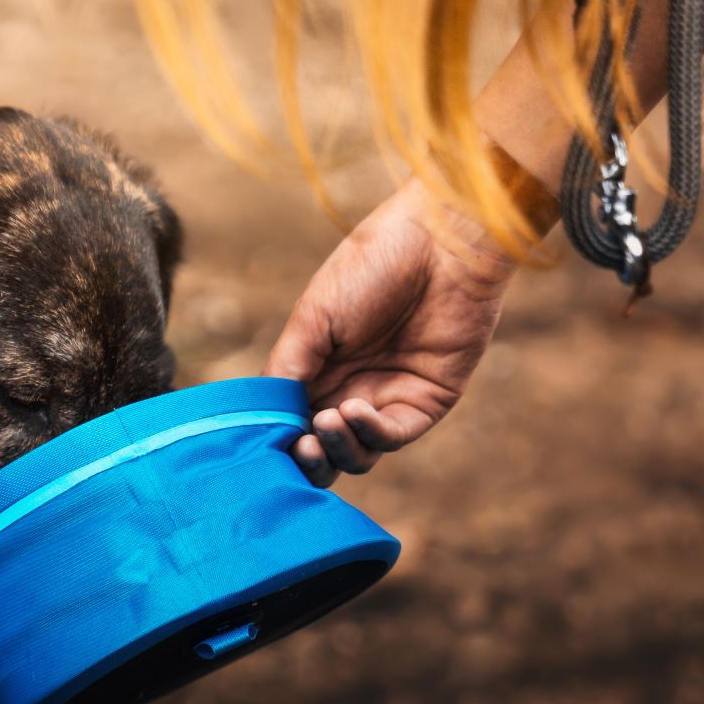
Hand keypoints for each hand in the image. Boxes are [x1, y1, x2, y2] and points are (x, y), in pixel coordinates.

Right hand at [263, 179, 517, 485]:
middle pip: (323, 448)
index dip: (278, 439)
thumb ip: (287, 368)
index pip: (291, 420)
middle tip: (300, 447)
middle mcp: (351, 387)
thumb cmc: (372, 266)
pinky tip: (354, 411)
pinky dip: (371, 433)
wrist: (439, 244)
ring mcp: (389, 397)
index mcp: (317, 367)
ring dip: (337, 449)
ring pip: (358, 453)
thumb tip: (265, 419)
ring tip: (326, 421)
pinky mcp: (426, 402)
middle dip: (307, 459)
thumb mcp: (313, 316)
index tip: (266, 441)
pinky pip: (394, 436)